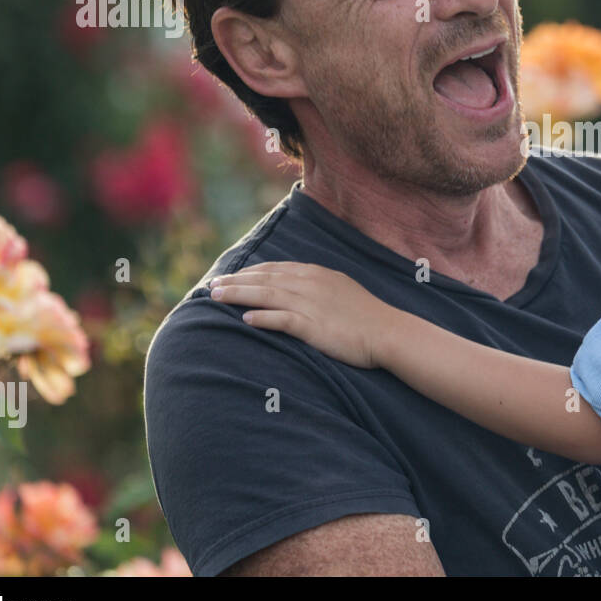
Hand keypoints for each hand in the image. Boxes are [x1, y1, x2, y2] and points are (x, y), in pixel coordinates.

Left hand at [209, 261, 402, 368]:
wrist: (388, 332)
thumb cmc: (367, 315)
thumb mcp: (341, 290)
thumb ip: (317, 286)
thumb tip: (296, 288)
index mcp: (316, 274)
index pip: (275, 269)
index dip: (250, 272)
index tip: (231, 276)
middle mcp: (310, 285)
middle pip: (264, 279)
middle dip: (236, 280)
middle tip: (213, 285)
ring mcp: (311, 305)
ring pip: (266, 295)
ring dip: (239, 295)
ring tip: (217, 297)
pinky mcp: (313, 327)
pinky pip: (281, 320)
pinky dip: (262, 317)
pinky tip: (245, 318)